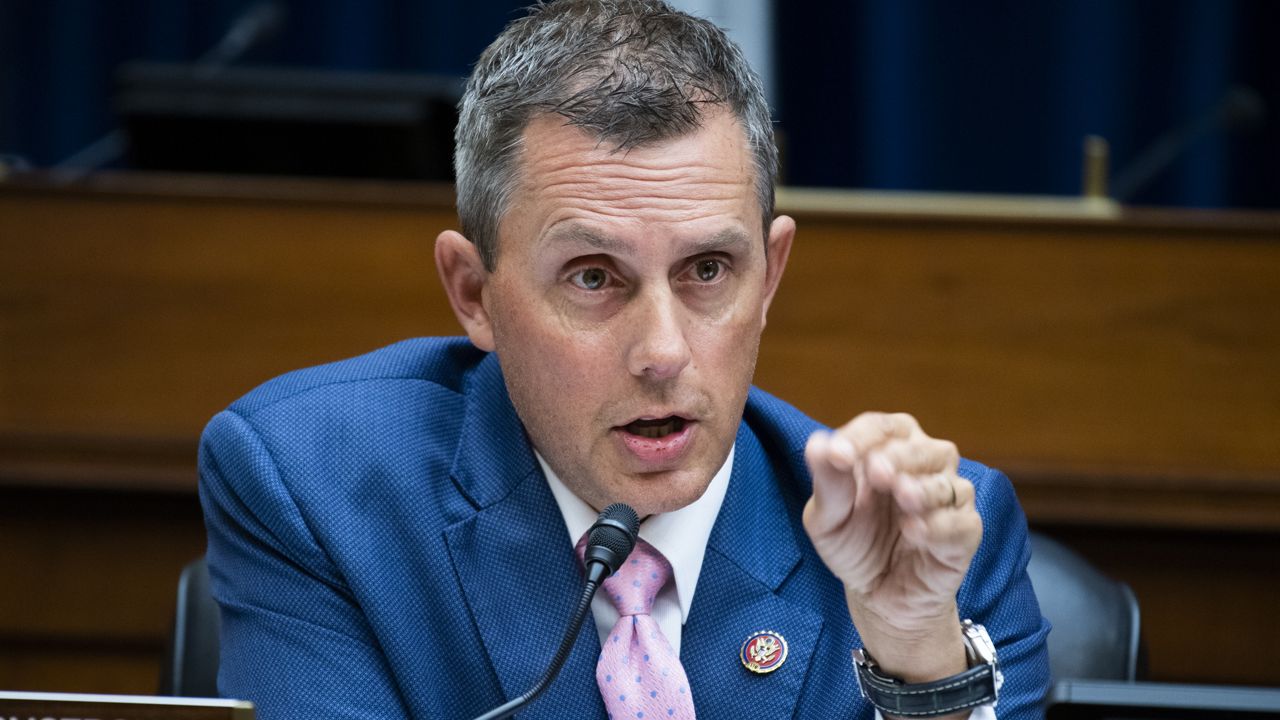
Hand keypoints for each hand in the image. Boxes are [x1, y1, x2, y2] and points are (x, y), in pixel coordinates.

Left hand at [802, 412, 981, 686]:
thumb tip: (816, 444)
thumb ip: (828, 483)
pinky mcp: (965, 533)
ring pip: (947, 483)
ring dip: (924, 488)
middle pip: (921, 448)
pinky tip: (915, 531)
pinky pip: (961, 523)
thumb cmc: (854, 544)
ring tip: (903, 495)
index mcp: (888, 449)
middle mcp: (925, 465)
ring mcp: (949, 498)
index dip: (860, 438)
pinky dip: (939, 525)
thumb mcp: (828, 518)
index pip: (881, 428)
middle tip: (876, 471)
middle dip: (897, 458)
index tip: (837, 455)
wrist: (877, 597)